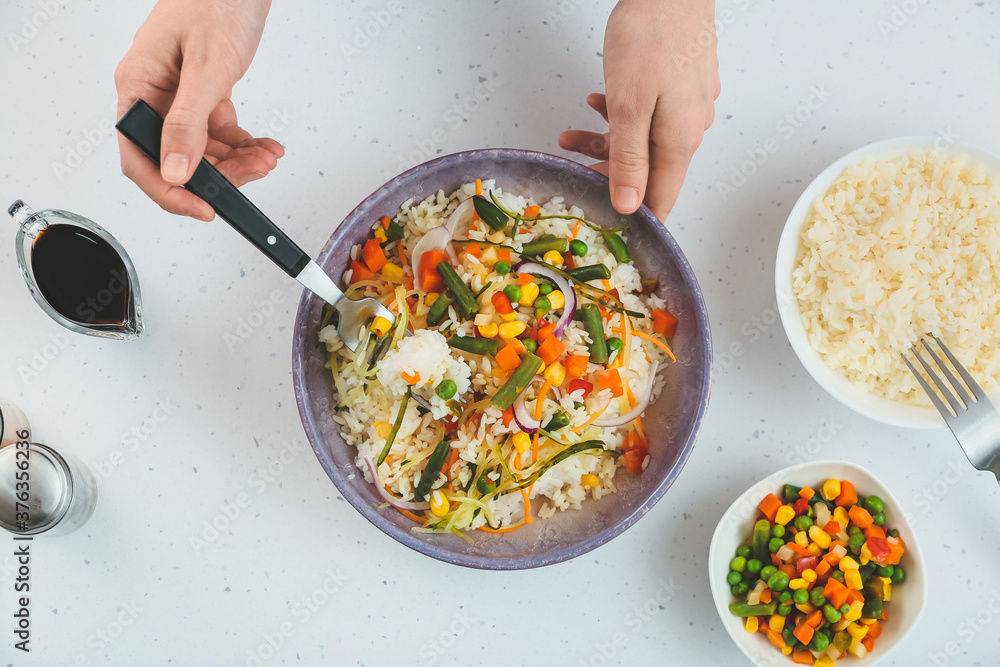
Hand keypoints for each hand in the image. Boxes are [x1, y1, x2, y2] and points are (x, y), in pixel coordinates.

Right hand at [114, 0, 282, 221]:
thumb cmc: (218, 2)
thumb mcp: (208, 68)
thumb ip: (188, 123)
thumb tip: (175, 170)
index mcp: (137, 84)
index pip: (139, 156)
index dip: (169, 190)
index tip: (202, 209)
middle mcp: (153, 92)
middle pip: (175, 158)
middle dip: (217, 175)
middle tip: (252, 175)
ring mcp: (179, 93)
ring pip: (202, 149)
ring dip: (237, 161)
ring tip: (267, 157)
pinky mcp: (204, 91)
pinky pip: (218, 131)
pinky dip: (243, 143)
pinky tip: (265, 146)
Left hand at [559, 0, 719, 220]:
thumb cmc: (651, 36)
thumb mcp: (628, 107)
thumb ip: (628, 159)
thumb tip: (629, 204)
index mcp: (680, 141)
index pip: (661, 199)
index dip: (635, 219)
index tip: (610, 229)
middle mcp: (691, 127)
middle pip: (649, 170)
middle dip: (608, 173)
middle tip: (574, 171)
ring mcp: (689, 104)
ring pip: (644, 139)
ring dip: (606, 141)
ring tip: (570, 135)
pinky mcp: (683, 83)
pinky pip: (650, 114)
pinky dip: (622, 115)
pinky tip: (598, 103)